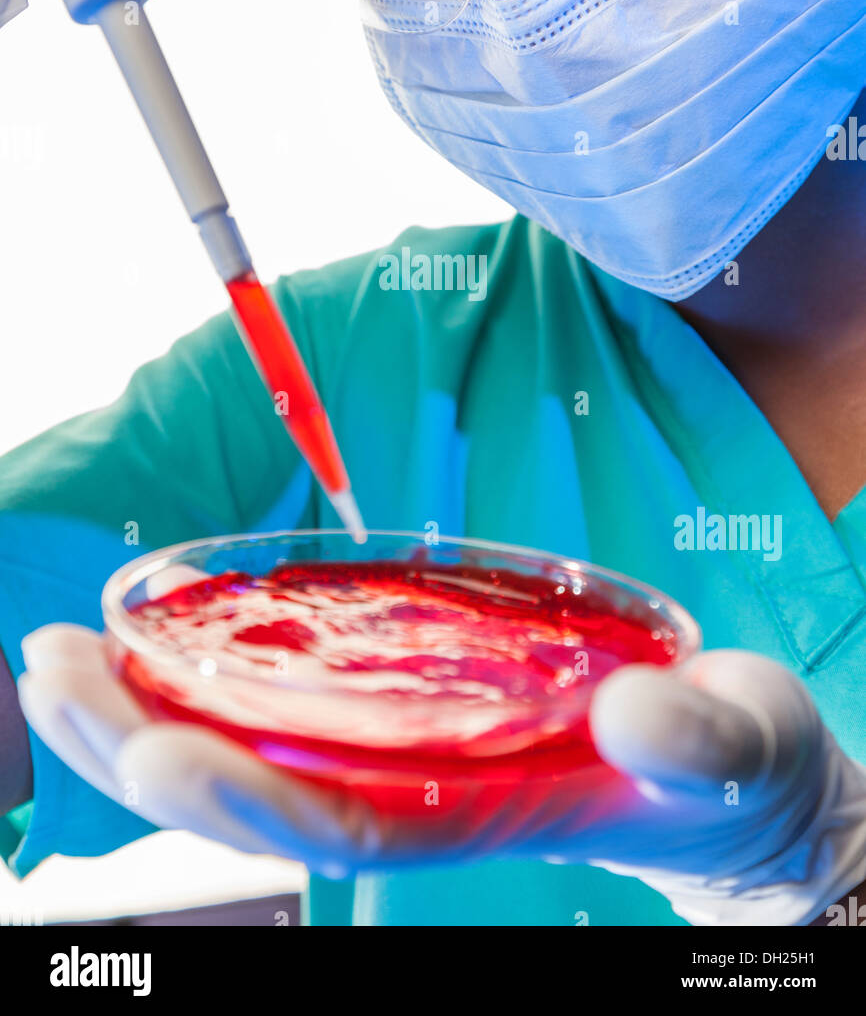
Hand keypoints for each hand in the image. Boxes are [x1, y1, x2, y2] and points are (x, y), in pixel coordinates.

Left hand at [19, 613, 865, 922]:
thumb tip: (642, 716)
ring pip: (255, 760)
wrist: (733, 776)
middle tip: (53, 673)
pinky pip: (288, 718)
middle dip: (148, 745)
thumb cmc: (734, 767)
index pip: (349, 820)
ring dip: (146, 714)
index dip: (249, 792)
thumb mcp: (738, 746)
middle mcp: (427, 794)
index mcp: (489, 815)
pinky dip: (207, 688)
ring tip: (59, 662)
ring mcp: (409, 759)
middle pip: (265, 796)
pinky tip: (152, 653)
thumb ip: (698, 739)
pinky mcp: (409, 720)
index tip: (154, 742)